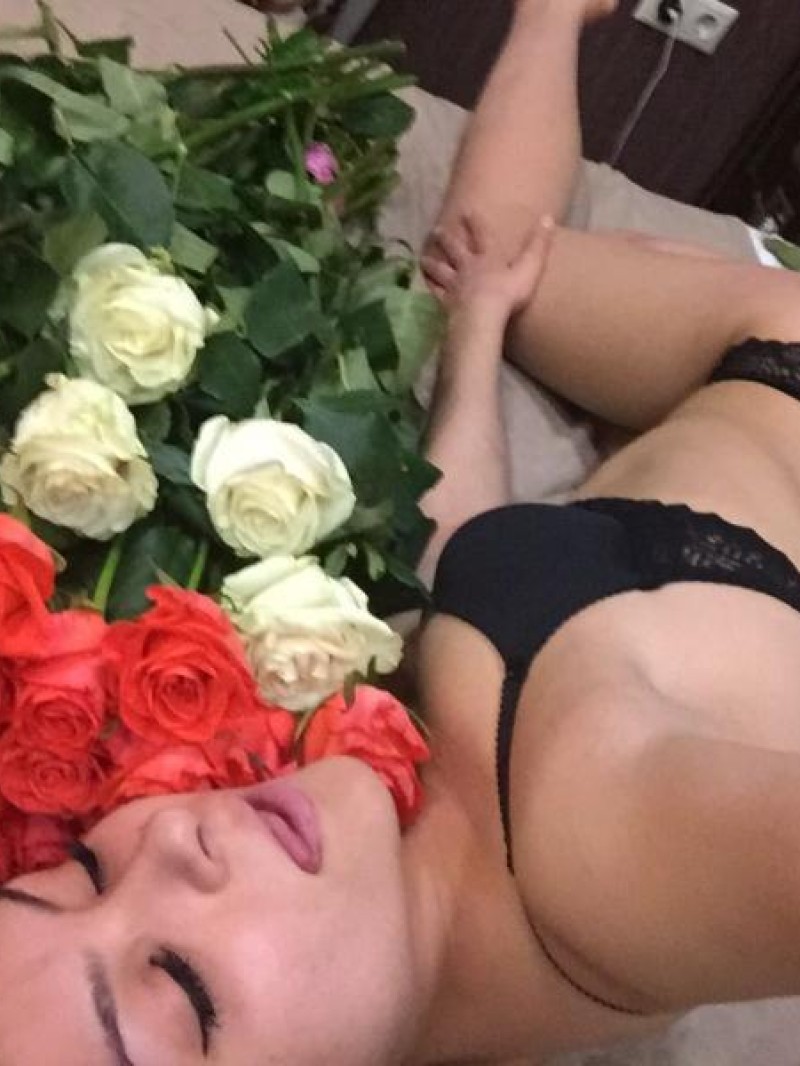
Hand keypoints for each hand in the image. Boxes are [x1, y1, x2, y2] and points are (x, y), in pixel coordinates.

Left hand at [421, 213, 554, 317]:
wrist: (484, 315)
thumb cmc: (509, 293)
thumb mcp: (530, 267)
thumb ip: (538, 245)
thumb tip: (547, 217)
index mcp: (488, 258)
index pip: (481, 235)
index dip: (475, 223)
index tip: (466, 211)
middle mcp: (468, 268)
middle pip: (454, 250)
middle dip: (446, 239)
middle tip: (436, 230)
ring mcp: (454, 285)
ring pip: (439, 270)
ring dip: (431, 263)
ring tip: (423, 257)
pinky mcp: (446, 303)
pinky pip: (435, 293)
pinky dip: (428, 287)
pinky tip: (420, 284)